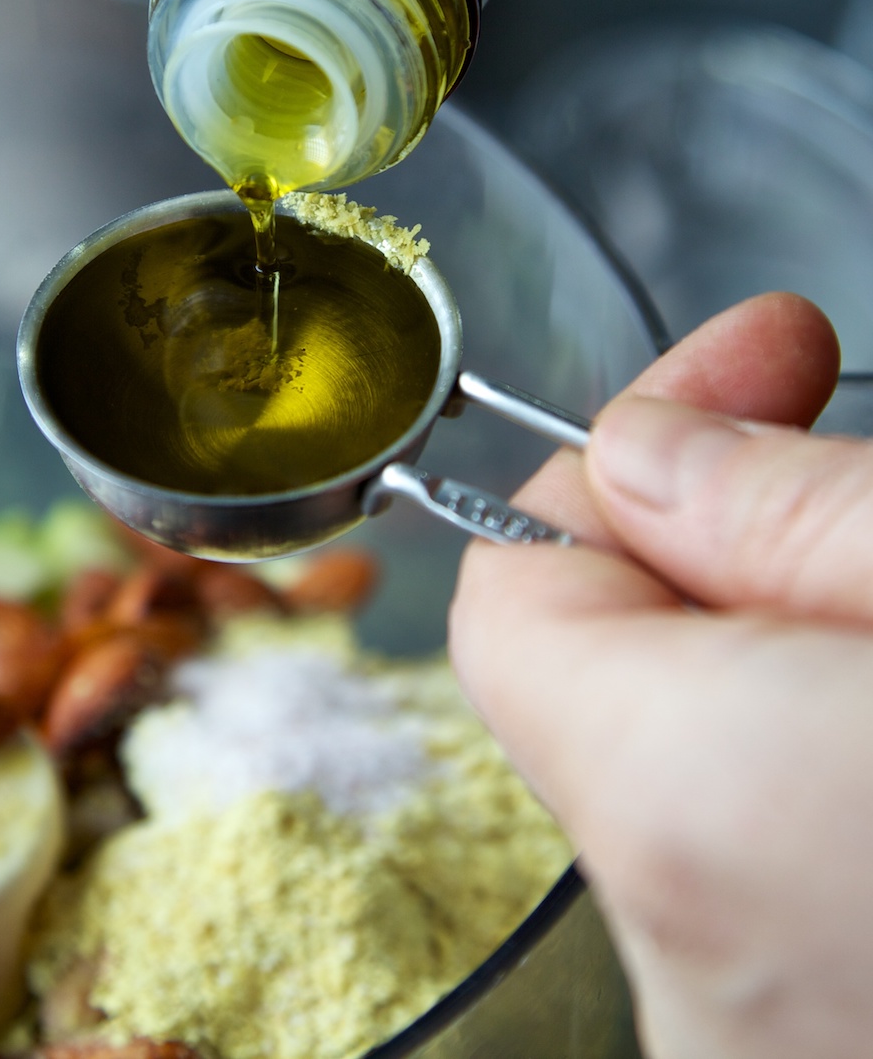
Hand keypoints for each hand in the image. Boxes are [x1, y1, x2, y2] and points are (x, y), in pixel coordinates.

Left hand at [448, 292, 872, 1058]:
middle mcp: (697, 971)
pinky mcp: (825, 1052)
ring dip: (783, 654)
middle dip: (719, 544)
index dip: (623, 456)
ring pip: (708, 780)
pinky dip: (825, 774)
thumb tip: (647, 457)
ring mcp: (761, 1043)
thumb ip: (785, 510)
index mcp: (696, 802)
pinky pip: (777, 876)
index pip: (517, 588)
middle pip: (610, 685)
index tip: (758, 365)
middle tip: (839, 448)